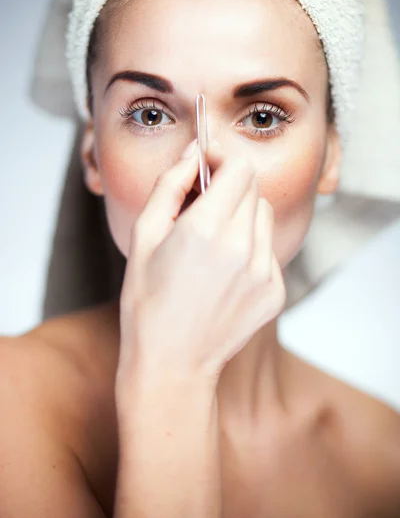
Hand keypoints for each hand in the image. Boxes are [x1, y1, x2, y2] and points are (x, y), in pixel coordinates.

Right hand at [118, 140, 285, 381]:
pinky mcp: (276, 291)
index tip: (206, 166)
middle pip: (253, 188)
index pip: (239, 168)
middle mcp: (243, 248)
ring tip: (214, 241)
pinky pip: (269, 248)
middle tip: (202, 207)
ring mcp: (264, 272)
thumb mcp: (144, 236)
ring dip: (242, 215)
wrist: (172, 363)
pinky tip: (225, 270)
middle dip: (229, 186)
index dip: (221, 160)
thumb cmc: (148, 302)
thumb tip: (193, 153)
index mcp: (206, 229)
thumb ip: (170, 185)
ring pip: (264, 215)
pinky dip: (251, 247)